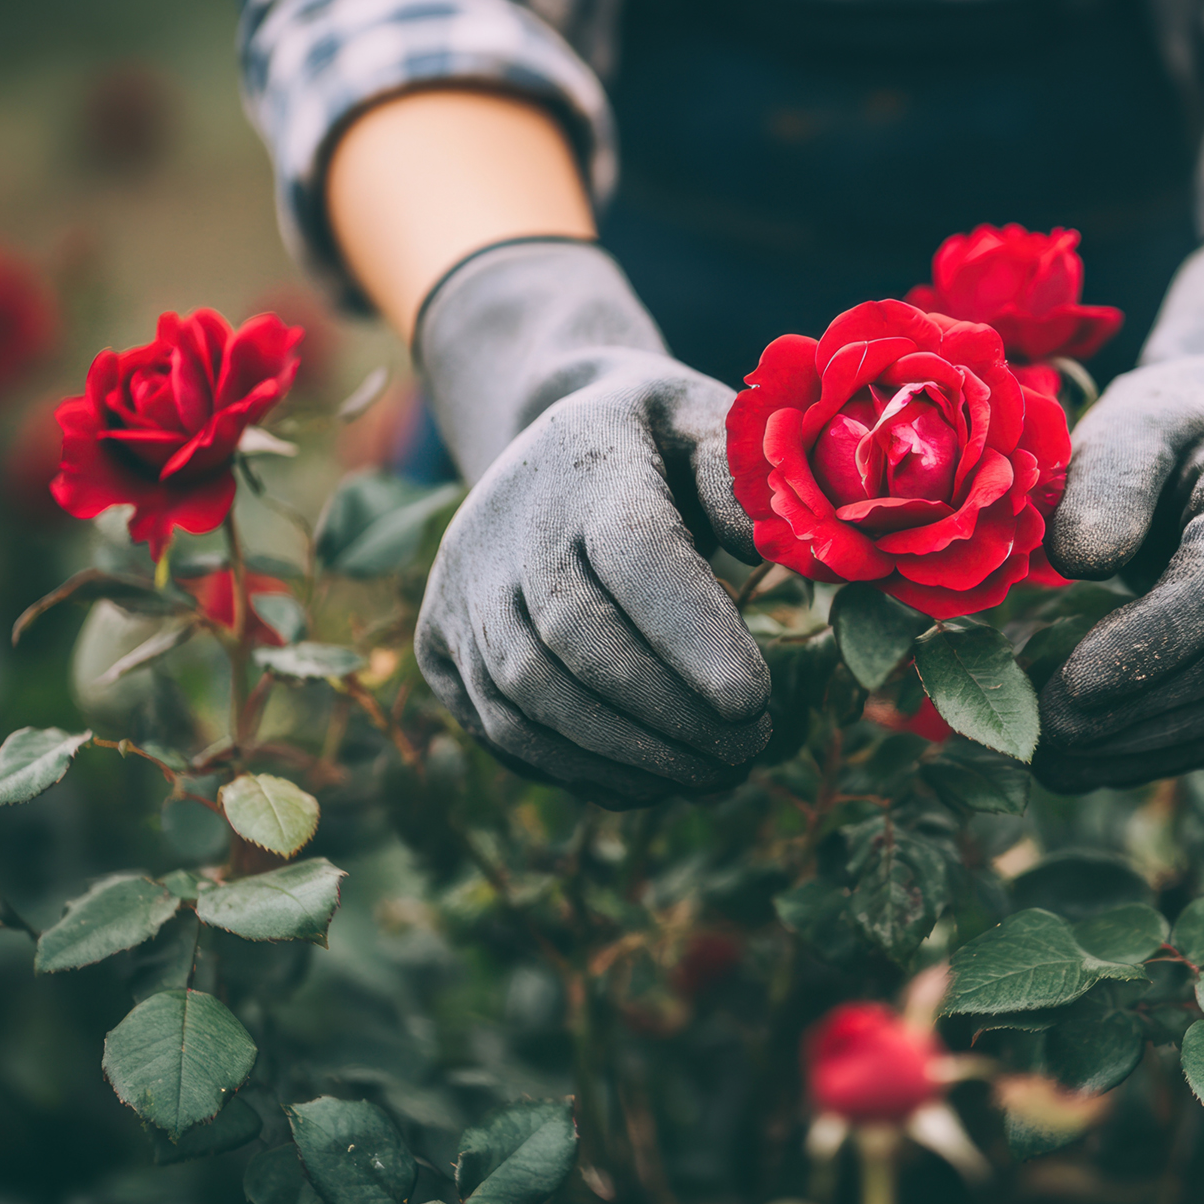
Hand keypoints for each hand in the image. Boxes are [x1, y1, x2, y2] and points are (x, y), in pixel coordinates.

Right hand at [411, 241, 770, 806]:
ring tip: (712, 774)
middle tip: (749, 750)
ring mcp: (459, 588)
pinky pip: (501, 728)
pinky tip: (649, 780)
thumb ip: (743, 481)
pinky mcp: (437, 644)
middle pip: (580, 640)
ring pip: (532, 698)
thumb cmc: (663, 441)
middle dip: (670, 714)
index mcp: (589, 459)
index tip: (753, 701)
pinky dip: (578, 767)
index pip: (634, 555)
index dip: (690, 636)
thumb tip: (766, 550)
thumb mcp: (714, 424)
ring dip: (628, 755)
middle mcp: (505, 526)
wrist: (551, 439)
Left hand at [1034, 234, 1203, 791]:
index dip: (1146, 645)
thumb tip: (1081, 560)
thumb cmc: (1170, 431)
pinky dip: (1169, 754)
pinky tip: (1094, 765)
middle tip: (1044, 737)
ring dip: (1148, 748)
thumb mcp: (1133, 421)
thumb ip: (1107, 477)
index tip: (1064, 687)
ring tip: (1054, 763)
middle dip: (1138, 709)